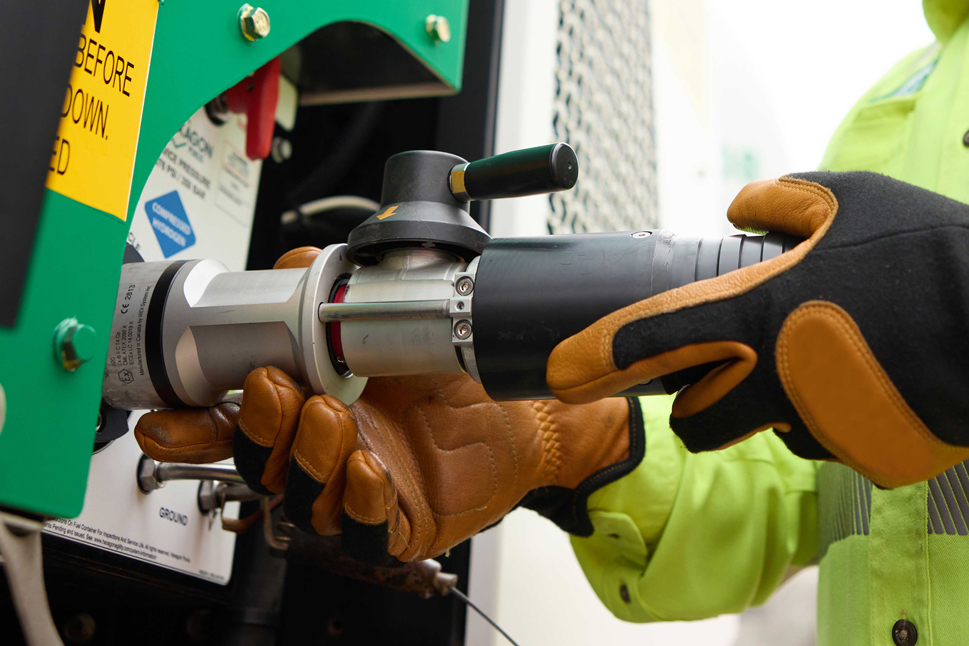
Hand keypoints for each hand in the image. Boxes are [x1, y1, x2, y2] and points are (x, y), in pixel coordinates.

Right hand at [134, 249, 640, 562]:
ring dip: (308, 458)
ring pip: (304, 498)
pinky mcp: (395, 522)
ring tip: (332, 417)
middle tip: (282, 387)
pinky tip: (371, 468)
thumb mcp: (393, 317)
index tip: (173, 415)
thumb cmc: (450, 372)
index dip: (196, 425)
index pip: (235, 422)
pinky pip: (364, 529)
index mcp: (308, 406)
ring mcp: (357, 489)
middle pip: (260, 462)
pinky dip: (361, 501)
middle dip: (260, 427)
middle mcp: (325, 452)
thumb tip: (290, 266)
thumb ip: (334, 286)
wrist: (519, 408)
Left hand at [548, 172, 968, 487]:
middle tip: (730, 376)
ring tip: (833, 362)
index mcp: (761, 313)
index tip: (562, 374)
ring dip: (780, 408)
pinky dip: (838, 419)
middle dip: (702, 407)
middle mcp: (778, 380)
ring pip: (771, 433)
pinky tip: (873, 383)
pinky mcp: (866, 457)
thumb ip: (783, 201)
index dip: (600, 357)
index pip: (657, 339)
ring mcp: (823, 426)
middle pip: (699, 425)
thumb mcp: (853, 199)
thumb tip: (741, 205)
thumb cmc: (928, 252)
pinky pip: (831, 444)